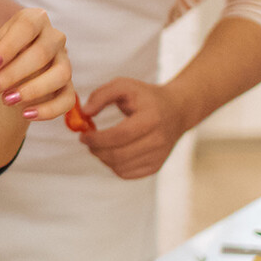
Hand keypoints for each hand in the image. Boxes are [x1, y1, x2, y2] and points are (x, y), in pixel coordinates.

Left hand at [0, 8, 76, 121]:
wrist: (12, 73)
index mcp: (34, 20)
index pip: (26, 27)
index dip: (9, 45)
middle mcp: (54, 38)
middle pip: (42, 53)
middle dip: (14, 74)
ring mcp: (64, 62)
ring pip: (60, 74)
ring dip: (34, 90)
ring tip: (6, 101)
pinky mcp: (68, 87)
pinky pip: (67, 99)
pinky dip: (49, 109)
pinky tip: (25, 115)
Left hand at [76, 78, 191, 179]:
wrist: (177, 111)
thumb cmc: (146, 97)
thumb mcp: (125, 86)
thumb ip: (101, 95)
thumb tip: (84, 113)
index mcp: (151, 118)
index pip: (120, 135)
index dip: (97, 138)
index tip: (83, 135)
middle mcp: (158, 140)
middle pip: (119, 155)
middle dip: (96, 150)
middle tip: (87, 140)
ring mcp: (158, 156)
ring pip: (120, 167)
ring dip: (103, 157)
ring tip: (100, 144)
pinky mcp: (156, 167)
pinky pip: (126, 174)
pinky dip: (113, 165)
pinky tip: (113, 151)